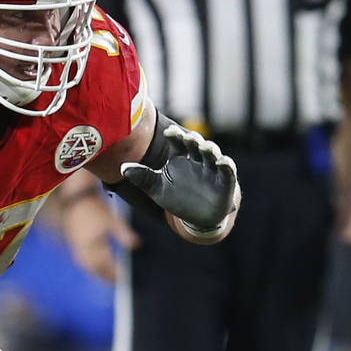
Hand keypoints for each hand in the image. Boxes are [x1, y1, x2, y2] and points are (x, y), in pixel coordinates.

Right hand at [59, 192, 137, 280]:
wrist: (75, 200)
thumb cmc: (94, 208)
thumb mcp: (111, 219)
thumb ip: (123, 233)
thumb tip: (136, 245)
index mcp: (92, 245)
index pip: (105, 265)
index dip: (115, 273)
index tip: (125, 279)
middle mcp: (83, 250)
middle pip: (96, 270)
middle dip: (106, 277)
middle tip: (118, 283)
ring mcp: (77, 249)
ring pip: (89, 268)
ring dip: (99, 274)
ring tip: (110, 279)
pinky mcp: (75, 246)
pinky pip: (84, 263)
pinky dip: (93, 268)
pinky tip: (99, 268)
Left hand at [120, 125, 237, 229]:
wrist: (197, 218)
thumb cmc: (177, 198)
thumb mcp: (157, 189)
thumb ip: (142, 177)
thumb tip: (122, 168)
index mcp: (181, 158)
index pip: (179, 141)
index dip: (175, 135)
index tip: (169, 132)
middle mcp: (197, 160)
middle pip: (197, 144)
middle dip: (193, 139)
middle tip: (187, 137)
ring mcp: (212, 169)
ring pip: (213, 153)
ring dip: (210, 148)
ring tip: (203, 146)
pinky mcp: (225, 181)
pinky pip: (228, 170)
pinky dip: (226, 164)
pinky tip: (221, 162)